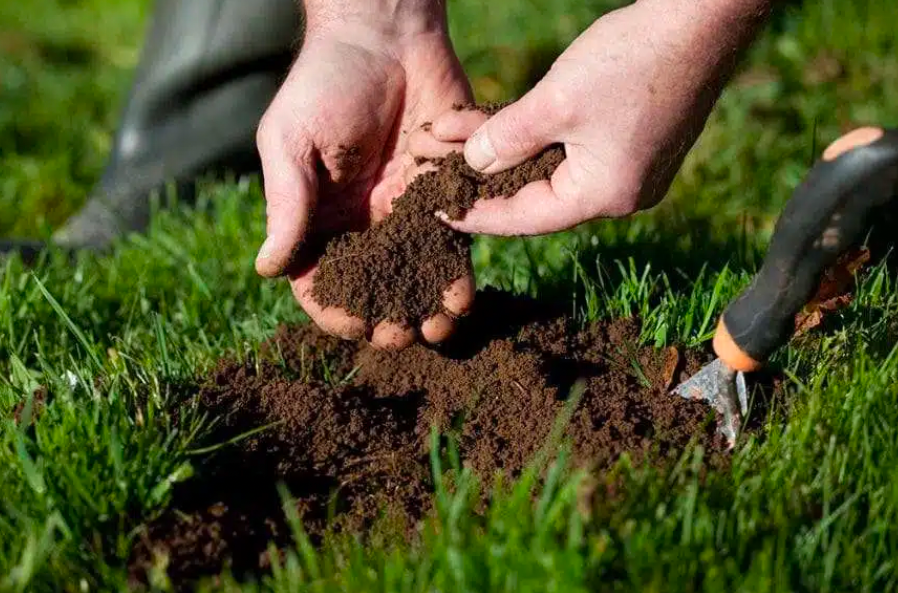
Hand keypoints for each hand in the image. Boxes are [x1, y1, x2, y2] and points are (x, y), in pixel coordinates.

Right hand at [254, 13, 474, 348]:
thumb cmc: (324, 81)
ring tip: (439, 328)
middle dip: (386, 317)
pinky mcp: (443, 190)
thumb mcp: (291, 143)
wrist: (384, 33)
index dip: (333, 309)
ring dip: (426, 306)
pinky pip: (452, 239)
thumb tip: (267, 271)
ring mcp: (404, 208)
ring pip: (416, 272)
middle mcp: (360, 221)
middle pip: (373, 286)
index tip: (353, 325)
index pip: (319, 278)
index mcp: (317, 215)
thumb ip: (286, 206)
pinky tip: (463, 294)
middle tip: (401, 337)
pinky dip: (456, 270)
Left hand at [417, 0, 767, 234]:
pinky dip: (539, 141)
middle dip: (487, 178)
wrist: (700, 21)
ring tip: (463, 141)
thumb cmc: (631, 60)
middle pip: (538, 196)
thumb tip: (473, 164)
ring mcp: (632, 171)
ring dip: (510, 154)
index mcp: (604, 195)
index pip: (525, 218)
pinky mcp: (635, 145)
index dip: (477, 213)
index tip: (438, 210)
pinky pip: (574, 154)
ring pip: (553, 172)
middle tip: (441, 174)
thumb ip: (506, 139)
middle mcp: (621, 194)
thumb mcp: (555, 103)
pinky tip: (506, 125)